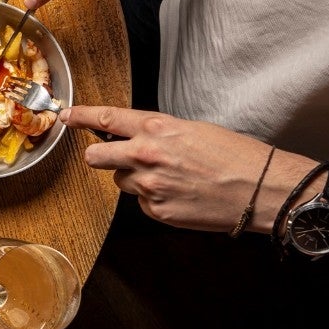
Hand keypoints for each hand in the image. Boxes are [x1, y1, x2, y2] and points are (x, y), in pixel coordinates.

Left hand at [59, 105, 307, 232]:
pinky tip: (178, 194)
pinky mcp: (157, 211)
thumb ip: (157, 132)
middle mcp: (146, 155)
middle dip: (101, 156)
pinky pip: (140, 202)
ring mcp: (149, 186)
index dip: (81, 117)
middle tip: (115, 157)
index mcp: (157, 128)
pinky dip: (152, 199)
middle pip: (95, 157)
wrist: (262, 189)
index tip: (67, 117)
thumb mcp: (193, 129)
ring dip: (133, 178)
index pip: (105, 118)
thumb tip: (134, 136)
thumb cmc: (235, 155)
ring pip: (120, 181)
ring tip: (168, 177)